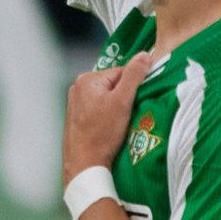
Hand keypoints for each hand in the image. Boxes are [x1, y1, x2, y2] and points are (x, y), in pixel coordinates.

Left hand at [63, 51, 150, 182]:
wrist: (84, 164)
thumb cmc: (102, 134)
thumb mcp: (123, 101)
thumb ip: (134, 76)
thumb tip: (144, 55)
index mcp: (87, 79)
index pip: (121, 72)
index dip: (134, 86)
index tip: (139, 101)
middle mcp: (78, 87)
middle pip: (114, 85)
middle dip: (125, 98)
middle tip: (131, 114)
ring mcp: (76, 103)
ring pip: (107, 98)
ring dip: (118, 108)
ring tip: (121, 124)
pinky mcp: (77, 118)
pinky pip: (99, 110)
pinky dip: (108, 117)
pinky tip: (111, 129)